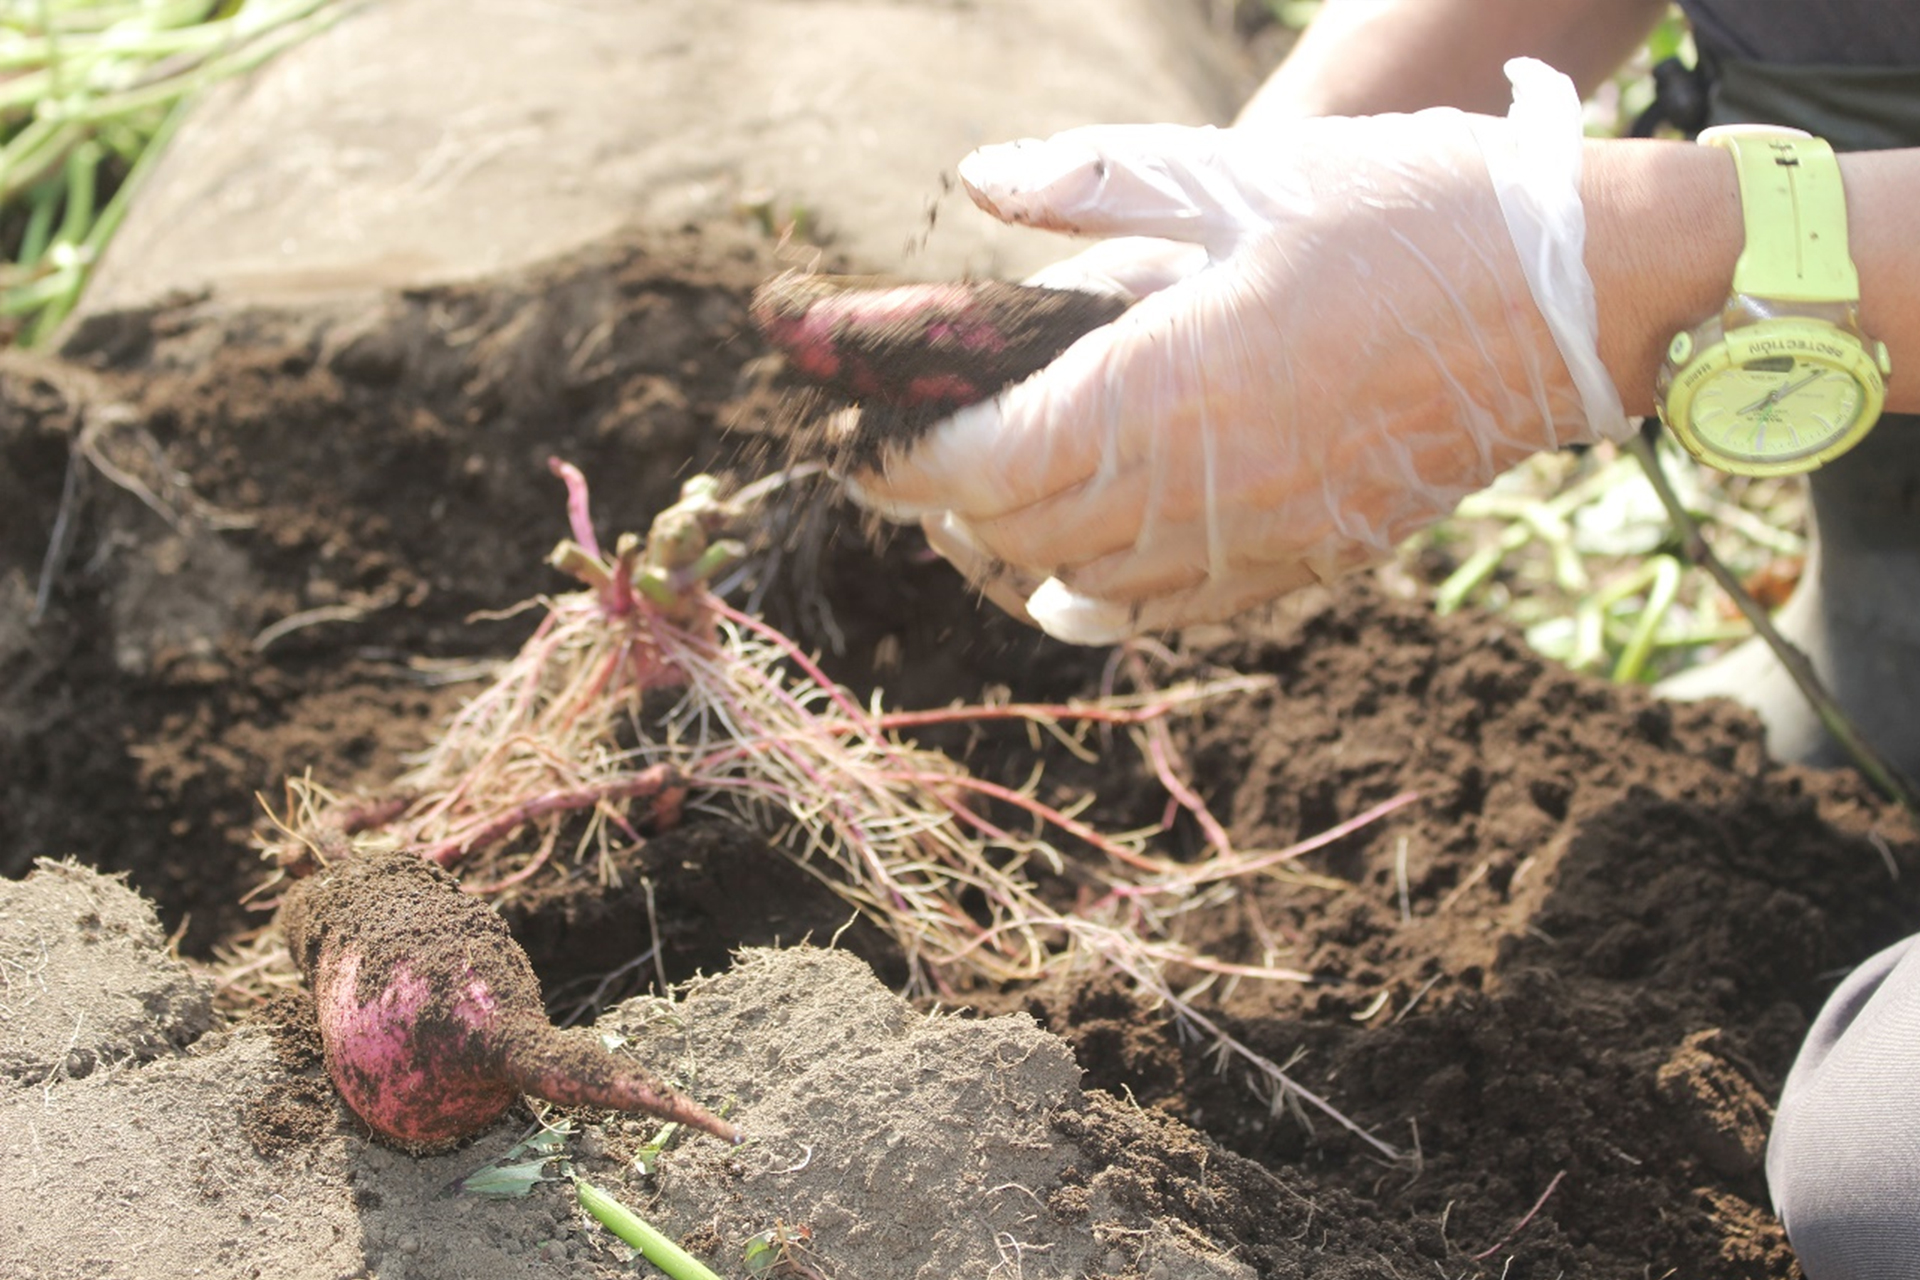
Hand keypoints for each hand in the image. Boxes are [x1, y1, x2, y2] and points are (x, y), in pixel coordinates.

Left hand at [851, 60, 1628, 643]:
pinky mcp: (1313, 558)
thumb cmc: (1408, 210)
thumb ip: (1095, 184)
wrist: (1578, 291)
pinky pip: (1176, 612)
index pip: (989, 463)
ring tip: (986, 516)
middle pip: (1023, 535)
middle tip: (913, 468)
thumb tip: (978, 179)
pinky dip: (1107, 600)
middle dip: (947, 507)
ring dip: (1017, 557)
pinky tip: (1079, 582)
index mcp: (1166, 386)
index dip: (909, 463)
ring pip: (1090, 587)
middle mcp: (1201, 486)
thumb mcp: (1243, 173)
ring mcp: (1260, 536)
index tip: (866, 447)